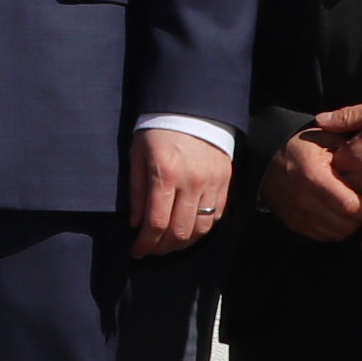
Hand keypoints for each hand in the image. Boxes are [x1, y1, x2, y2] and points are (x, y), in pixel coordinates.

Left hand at [124, 128, 232, 258]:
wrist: (193, 110)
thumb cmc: (158, 132)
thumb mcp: (137, 155)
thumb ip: (136, 190)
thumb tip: (136, 224)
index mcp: (164, 173)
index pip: (156, 222)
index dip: (146, 243)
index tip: (137, 251)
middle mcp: (191, 181)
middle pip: (179, 231)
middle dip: (162, 247)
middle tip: (151, 249)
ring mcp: (212, 183)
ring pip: (200, 229)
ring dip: (182, 243)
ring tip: (168, 243)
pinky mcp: (225, 182)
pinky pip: (216, 217)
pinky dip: (201, 229)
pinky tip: (188, 229)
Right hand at [263, 129, 361, 241]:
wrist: (266, 160)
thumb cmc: (300, 148)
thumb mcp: (324, 138)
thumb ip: (349, 149)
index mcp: (314, 177)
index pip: (350, 206)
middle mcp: (304, 200)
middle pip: (346, 224)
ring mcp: (298, 216)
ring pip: (337, 234)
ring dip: (349, 225)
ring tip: (352, 209)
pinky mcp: (294, 224)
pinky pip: (324, 236)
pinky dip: (334, 229)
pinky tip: (336, 214)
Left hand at [310, 99, 361, 249]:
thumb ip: (345, 116)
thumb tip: (319, 120)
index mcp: (352, 157)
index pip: (328, 165)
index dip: (330, 162)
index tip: (333, 160)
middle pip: (340, 189)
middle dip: (339, 187)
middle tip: (339, 185)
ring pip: (357, 211)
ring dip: (351, 213)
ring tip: (346, 213)